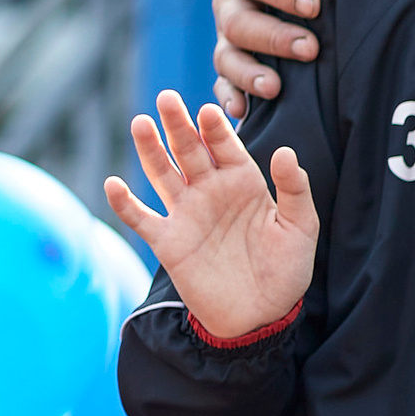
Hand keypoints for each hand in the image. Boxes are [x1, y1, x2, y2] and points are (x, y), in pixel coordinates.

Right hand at [104, 90, 317, 339]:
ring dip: (150, 150)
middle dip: (178, 124)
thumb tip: (286, 151)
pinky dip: (125, 204)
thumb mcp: (301, 228)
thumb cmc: (286, 271)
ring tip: (141, 123)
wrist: (262, 317)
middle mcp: (211, 191)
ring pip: (162, 174)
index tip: (209, 111)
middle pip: (189, 150)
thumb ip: (295, 190)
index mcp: (243, 183)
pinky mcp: (168, 242)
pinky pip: (141, 218)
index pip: (225, 146)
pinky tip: (114, 185)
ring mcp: (186, 214)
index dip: (216, 129)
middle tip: (167, 97)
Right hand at [214, 0, 337, 111]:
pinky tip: (245, 113)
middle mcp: (228, 3)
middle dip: (273, 38)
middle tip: (310, 48)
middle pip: (238, 24)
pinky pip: (225, 85)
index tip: (313, 6)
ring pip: (226, 59)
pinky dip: (231, 99)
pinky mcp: (233, 66)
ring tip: (276, 88)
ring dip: (249, 75)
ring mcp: (227, 38)